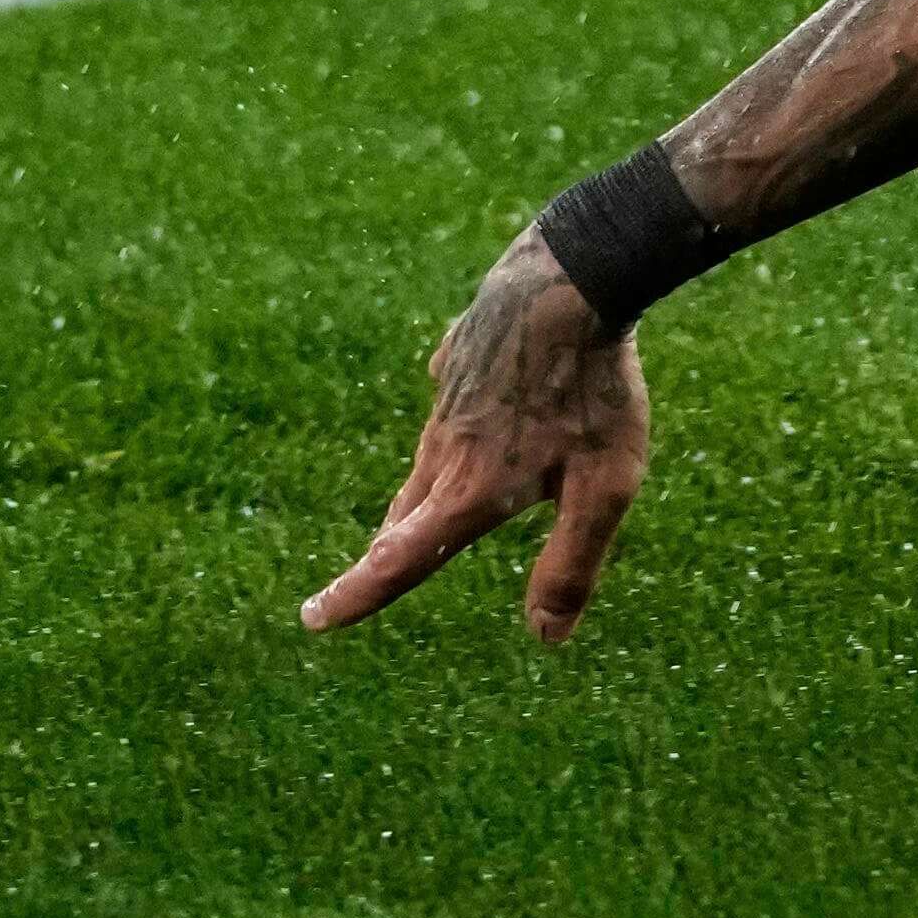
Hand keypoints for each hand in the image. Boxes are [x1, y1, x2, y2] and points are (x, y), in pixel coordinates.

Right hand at [299, 234, 651, 641]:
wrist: (573, 279)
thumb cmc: (594, 389)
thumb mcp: (603, 487)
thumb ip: (572, 563)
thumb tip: (547, 639)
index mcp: (471, 490)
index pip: (400, 560)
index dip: (356, 595)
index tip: (313, 618)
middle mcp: (447, 447)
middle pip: (408, 512)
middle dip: (387, 549)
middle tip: (368, 573)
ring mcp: (451, 396)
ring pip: (428, 456)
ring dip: (420, 491)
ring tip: (417, 511)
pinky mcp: (463, 352)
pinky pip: (455, 398)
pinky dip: (457, 418)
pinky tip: (474, 409)